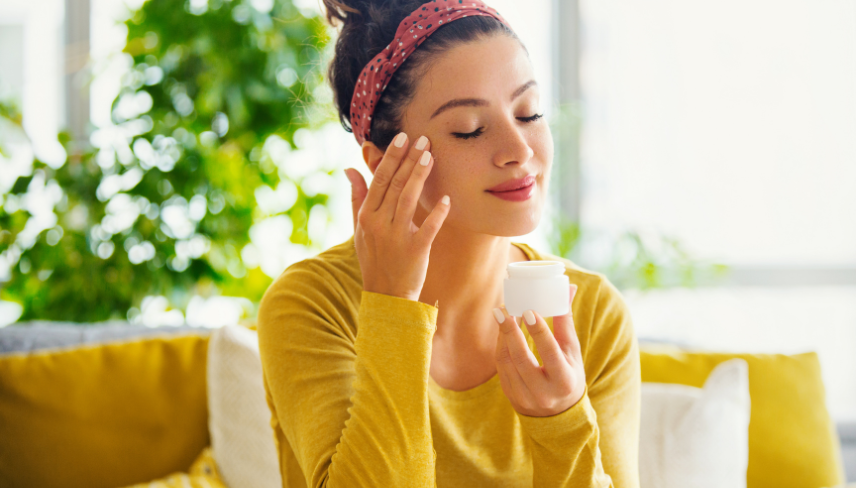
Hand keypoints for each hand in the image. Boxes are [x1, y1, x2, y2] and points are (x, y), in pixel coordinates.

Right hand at [344, 133, 450, 301]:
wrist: (385, 295)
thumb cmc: (374, 258)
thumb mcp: (359, 228)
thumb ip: (356, 197)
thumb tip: (349, 169)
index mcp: (366, 216)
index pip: (379, 180)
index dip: (391, 157)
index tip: (403, 137)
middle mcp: (379, 224)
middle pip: (395, 185)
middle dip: (409, 160)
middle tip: (423, 139)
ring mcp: (396, 237)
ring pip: (408, 200)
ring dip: (419, 176)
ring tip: (430, 155)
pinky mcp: (415, 250)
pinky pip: (428, 228)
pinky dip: (437, 213)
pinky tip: (447, 199)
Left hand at [493, 285, 584, 416]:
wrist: (558, 415)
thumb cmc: (568, 374)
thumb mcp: (572, 352)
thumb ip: (566, 321)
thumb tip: (568, 287)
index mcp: (564, 381)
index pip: (550, 353)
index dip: (539, 331)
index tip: (528, 310)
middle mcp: (543, 393)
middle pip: (522, 358)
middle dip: (511, 331)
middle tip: (505, 308)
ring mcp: (524, 397)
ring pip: (507, 362)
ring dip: (503, 336)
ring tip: (502, 313)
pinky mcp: (510, 396)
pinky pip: (501, 368)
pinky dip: (500, 346)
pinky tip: (502, 329)